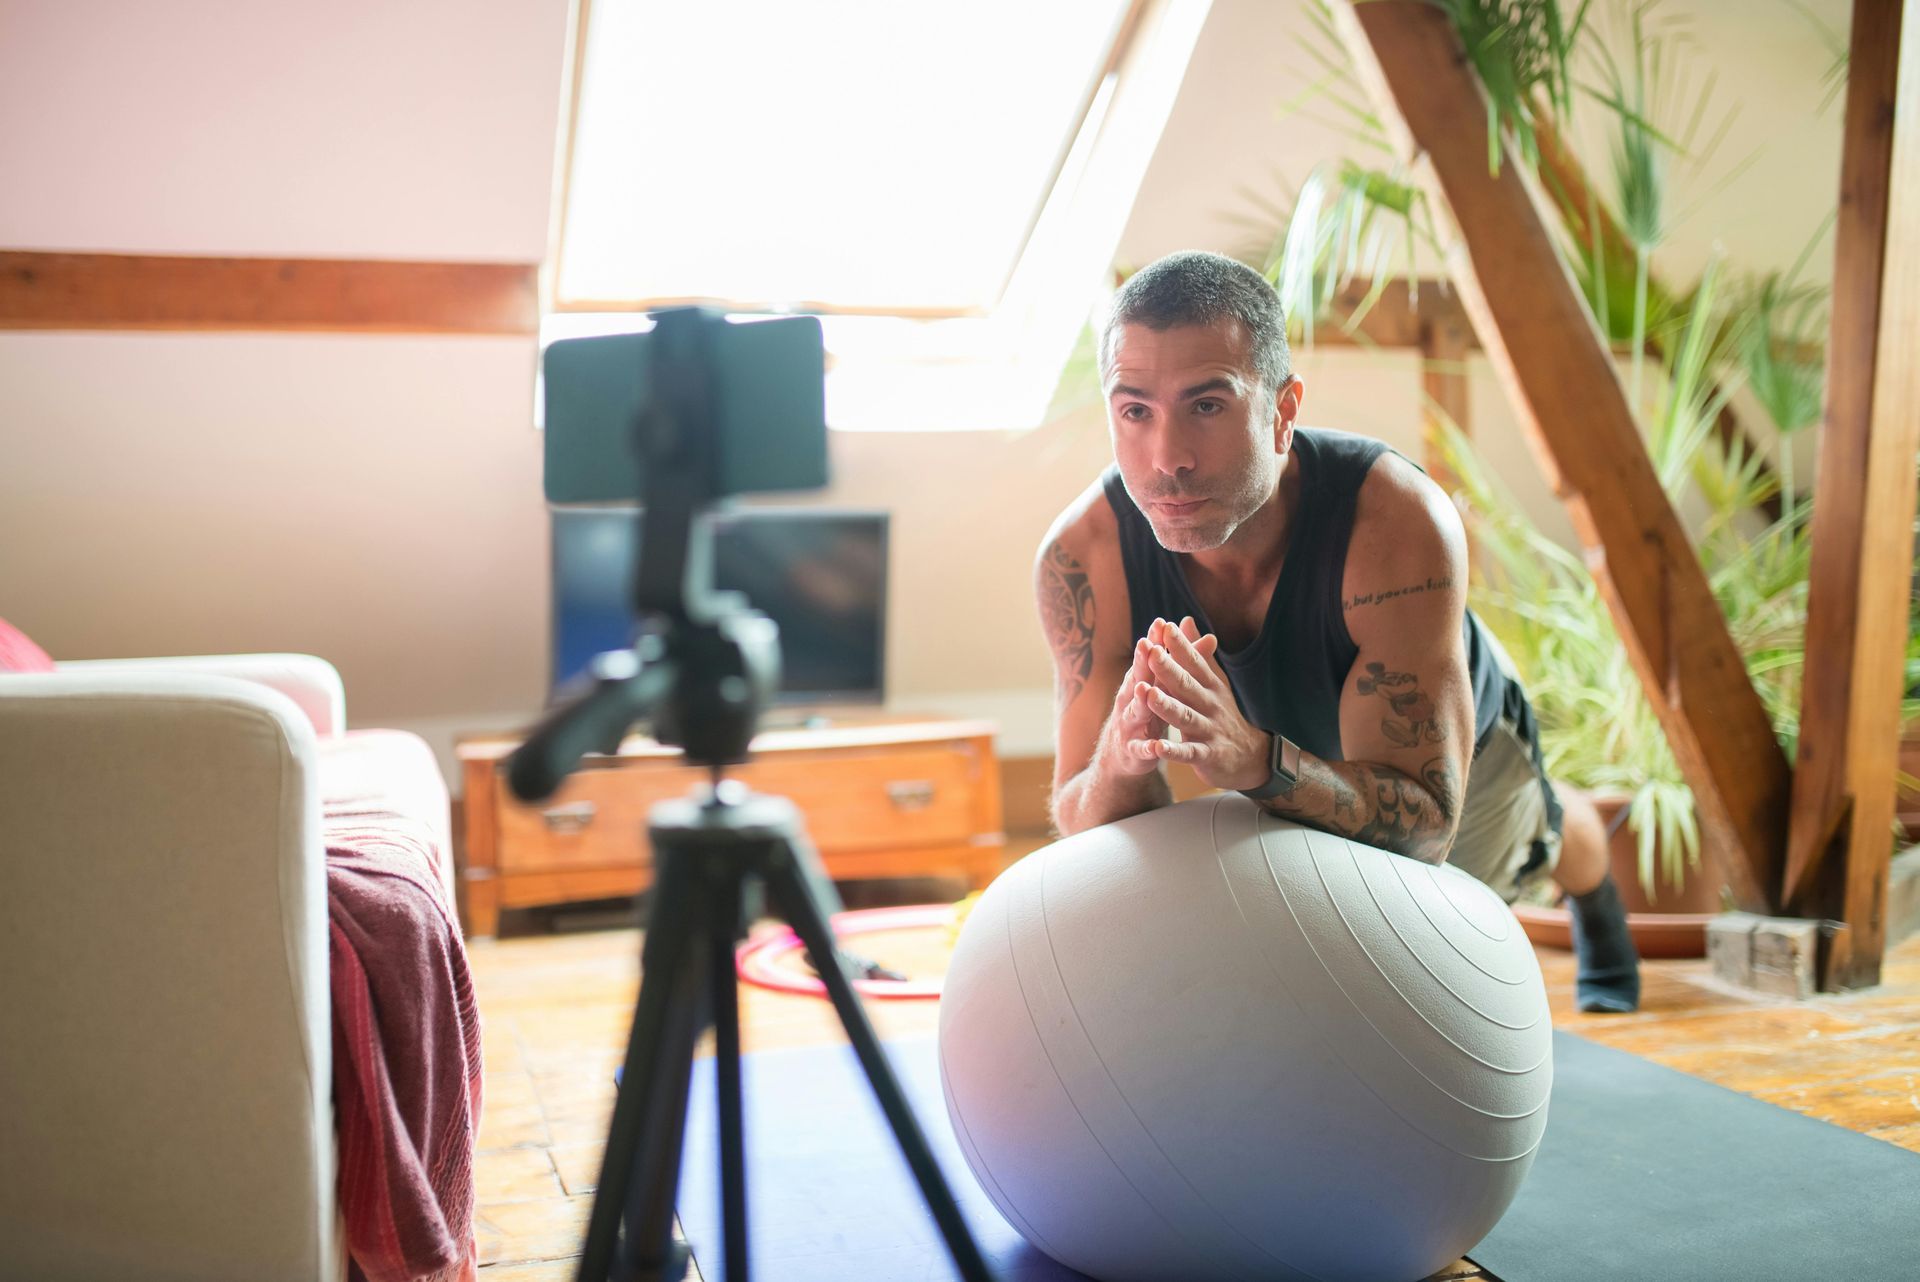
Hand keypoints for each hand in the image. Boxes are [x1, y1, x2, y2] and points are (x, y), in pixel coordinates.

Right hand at [1098, 624, 1172, 778]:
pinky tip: (1154, 747)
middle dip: (1142, 663)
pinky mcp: (1134, 751)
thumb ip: (1182, 660)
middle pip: (1138, 678)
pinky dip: (1147, 748)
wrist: (1123, 753)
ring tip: (1144, 689)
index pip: (1148, 658)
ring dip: (1139, 700)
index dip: (1154, 641)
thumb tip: (1199, 630)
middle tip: (1147, 645)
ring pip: (1136, 711)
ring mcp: (1130, 725)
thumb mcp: (1165, 685)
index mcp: (1141, 681)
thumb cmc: (1149, 710)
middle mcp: (1131, 700)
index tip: (1161, 622)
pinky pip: (1140, 749)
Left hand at [1134, 617, 1267, 791]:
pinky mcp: (1208, 755)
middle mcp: (1210, 704)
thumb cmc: (1222, 713)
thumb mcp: (1213, 681)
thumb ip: (1197, 653)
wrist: (1250, 756)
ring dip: (1167, 706)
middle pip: (1187, 685)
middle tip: (1150, 652)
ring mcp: (1210, 730)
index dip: (1179, 645)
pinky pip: (1189, 753)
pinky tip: (1158, 747)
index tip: (1164, 626)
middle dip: (1168, 669)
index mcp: (1210, 686)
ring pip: (1186, 717)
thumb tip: (1185, 620)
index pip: (1193, 662)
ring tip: (1148, 695)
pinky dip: (1174, 751)